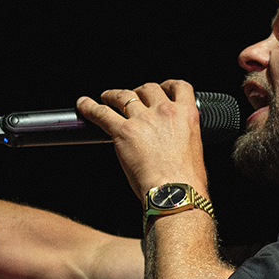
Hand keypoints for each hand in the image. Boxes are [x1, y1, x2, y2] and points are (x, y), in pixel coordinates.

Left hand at [75, 80, 208, 202]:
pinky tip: (83, 104)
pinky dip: (89, 107)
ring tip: (106, 97)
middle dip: (138, 92)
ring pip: (123, 96)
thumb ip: (183, 135)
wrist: (175, 193)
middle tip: (132, 99)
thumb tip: (175, 139)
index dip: (166, 85)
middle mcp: (165, 112)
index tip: (160, 89)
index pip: (178, 87)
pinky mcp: (123, 131)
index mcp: (187, 115)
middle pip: (147, 89)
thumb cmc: (186, 181)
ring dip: (113, 95)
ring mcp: (142, 120)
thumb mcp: (194, 149)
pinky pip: (101, 113)